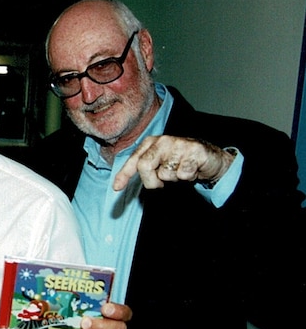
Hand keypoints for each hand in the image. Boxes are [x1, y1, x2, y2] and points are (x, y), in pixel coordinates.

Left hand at [113, 135, 235, 190]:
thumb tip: (118, 185)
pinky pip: (183, 174)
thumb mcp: (160, 165)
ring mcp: (179, 144)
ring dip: (174, 178)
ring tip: (181, 171)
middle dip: (151, 181)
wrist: (211, 159)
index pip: (134, 160)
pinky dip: (188, 177)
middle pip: (144, 166)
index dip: (124, 174)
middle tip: (161, 183)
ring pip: (166, 173)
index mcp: (151, 143)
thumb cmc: (181, 163)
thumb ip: (144, 171)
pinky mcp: (195, 150)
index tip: (117, 188)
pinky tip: (192, 170)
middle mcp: (163, 141)